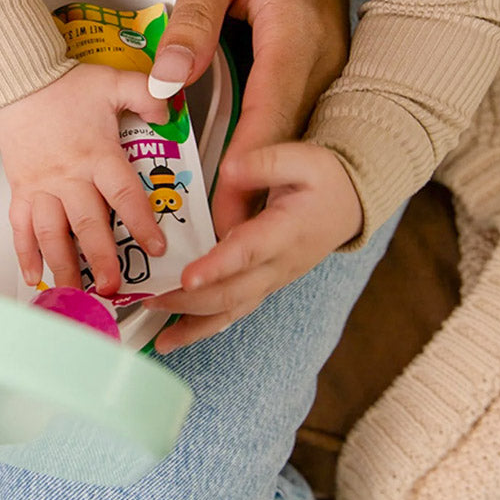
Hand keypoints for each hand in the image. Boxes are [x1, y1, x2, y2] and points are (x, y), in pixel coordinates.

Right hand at [0, 65, 169, 294]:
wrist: (17, 82)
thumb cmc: (64, 85)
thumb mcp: (114, 82)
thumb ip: (147, 94)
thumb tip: (170, 112)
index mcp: (97, 155)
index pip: (123, 194)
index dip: (141, 222)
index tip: (157, 247)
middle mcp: (69, 177)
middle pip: (87, 224)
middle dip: (101, 260)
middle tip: (112, 288)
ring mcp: (42, 187)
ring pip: (53, 234)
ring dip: (64, 266)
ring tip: (74, 293)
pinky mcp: (21, 190)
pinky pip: (21, 227)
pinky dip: (25, 254)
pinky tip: (34, 276)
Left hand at [145, 141, 361, 351]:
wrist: (348, 205)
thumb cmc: (325, 181)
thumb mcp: (304, 159)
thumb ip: (264, 163)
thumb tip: (228, 172)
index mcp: (286, 231)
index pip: (248, 252)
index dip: (217, 267)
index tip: (187, 278)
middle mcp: (279, 264)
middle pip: (233, 291)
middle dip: (191, 301)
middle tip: (151, 300)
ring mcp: (272, 279)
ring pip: (233, 311)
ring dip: (195, 326)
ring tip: (161, 340)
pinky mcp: (265, 284)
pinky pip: (234, 310)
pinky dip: (205, 326)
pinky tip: (178, 335)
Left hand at [147, 0, 352, 230]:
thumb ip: (192, 14)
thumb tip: (169, 78)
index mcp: (295, 37)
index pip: (271, 112)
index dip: (249, 167)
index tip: (226, 216)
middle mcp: (320, 67)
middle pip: (290, 146)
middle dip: (255, 202)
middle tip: (218, 260)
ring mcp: (327, 79)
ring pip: (298, 150)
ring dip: (265, 199)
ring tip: (226, 253)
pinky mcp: (319, 85)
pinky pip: (296, 137)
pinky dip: (271, 175)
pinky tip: (244, 208)